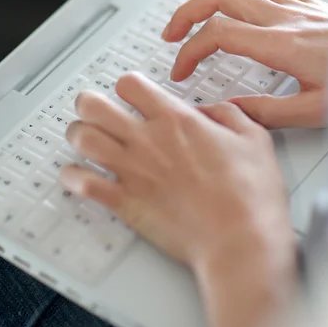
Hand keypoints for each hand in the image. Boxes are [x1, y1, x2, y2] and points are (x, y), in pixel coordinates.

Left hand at [61, 74, 293, 272]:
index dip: (127, 85)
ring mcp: (133, 171)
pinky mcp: (126, 203)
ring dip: (78, 135)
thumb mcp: (254, 139)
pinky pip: (83, 184)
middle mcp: (148, 141)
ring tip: (83, 138)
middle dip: (88, 103)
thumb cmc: (250, 195)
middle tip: (93, 108)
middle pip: (94, 106)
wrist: (240, 242)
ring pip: (83, 140)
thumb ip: (228, 115)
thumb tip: (210, 111)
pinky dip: (73, 177)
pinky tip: (76, 175)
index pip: (131, 84)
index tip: (130, 93)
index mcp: (177, 121)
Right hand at [163, 0, 327, 128]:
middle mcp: (285, 18)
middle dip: (187, 12)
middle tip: (172, 35)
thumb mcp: (315, 111)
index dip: (191, 51)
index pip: (219, 34)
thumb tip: (230, 109)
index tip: (182, 71)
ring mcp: (297, 5)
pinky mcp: (308, 2)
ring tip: (195, 17)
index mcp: (282, 45)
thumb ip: (267, 112)